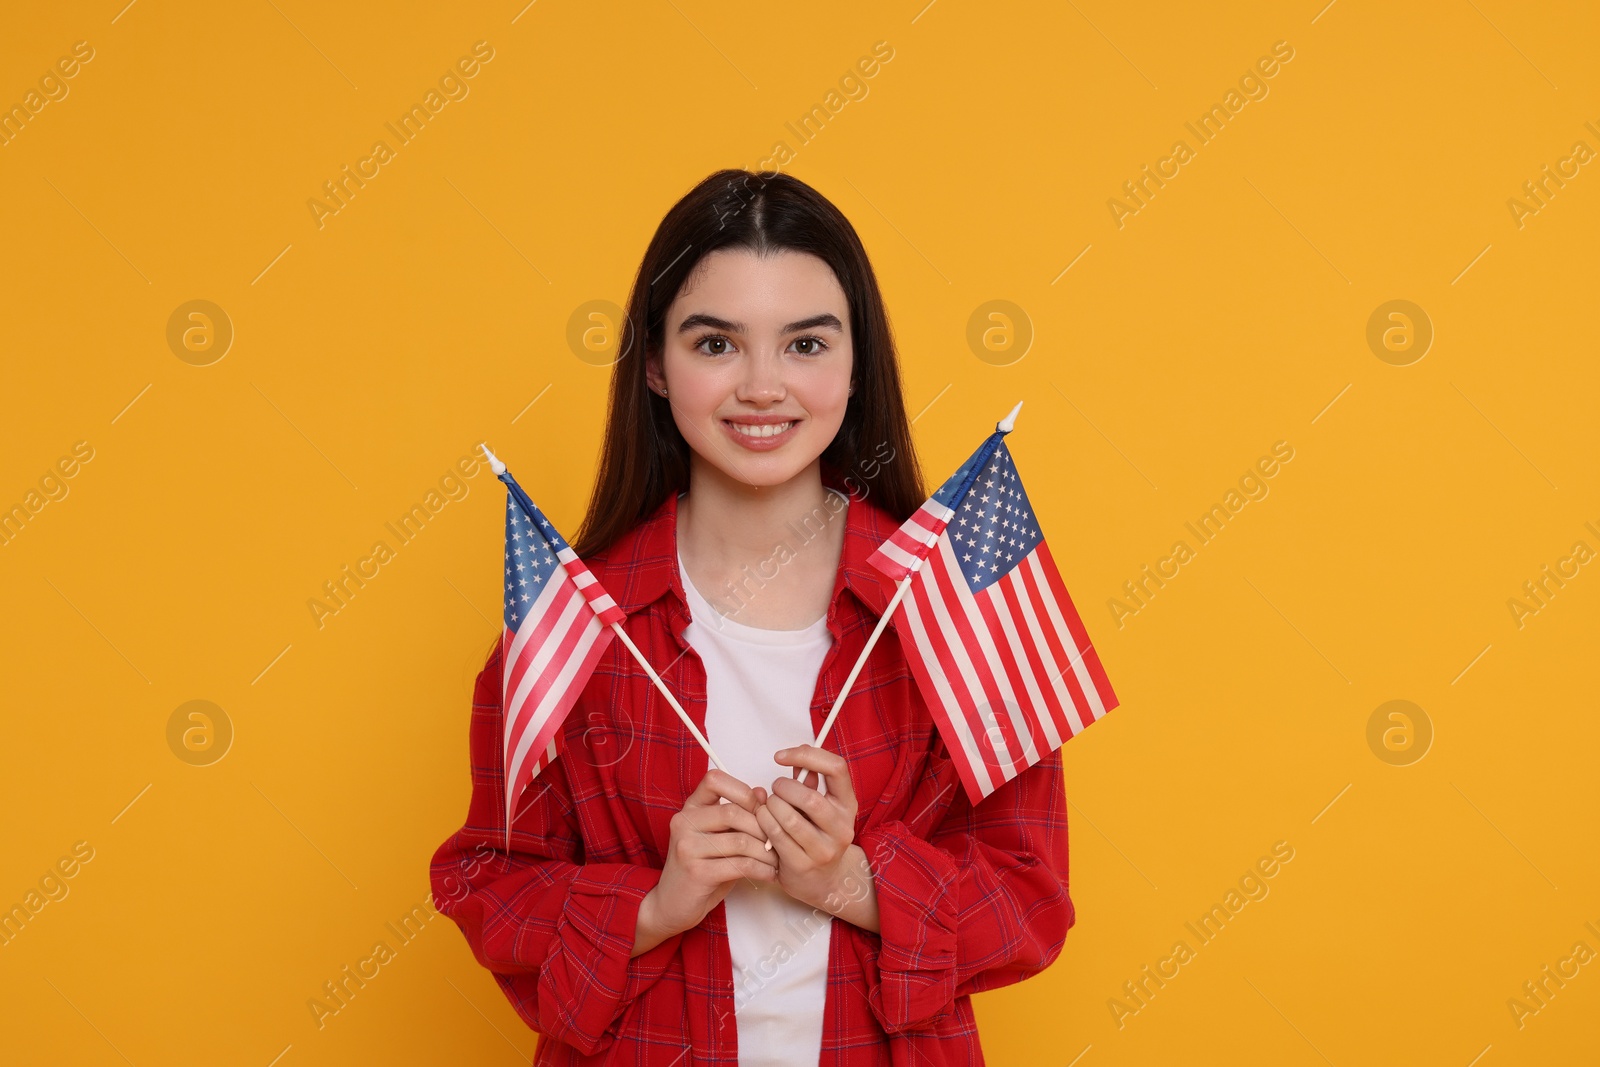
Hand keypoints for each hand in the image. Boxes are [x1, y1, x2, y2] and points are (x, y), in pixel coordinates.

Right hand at [645, 769, 776, 945]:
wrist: (671, 904)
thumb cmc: (699, 868)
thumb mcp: (718, 837)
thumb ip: (738, 815)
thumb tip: (762, 793)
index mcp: (690, 808)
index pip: (714, 780)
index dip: (743, 791)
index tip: (760, 808)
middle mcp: (684, 822)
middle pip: (733, 812)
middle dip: (762, 827)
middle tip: (776, 841)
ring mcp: (687, 847)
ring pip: (740, 840)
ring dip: (765, 852)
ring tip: (775, 860)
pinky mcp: (696, 872)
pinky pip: (739, 865)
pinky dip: (761, 869)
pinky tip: (769, 873)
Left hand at [754, 745, 878, 929]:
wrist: (824, 881)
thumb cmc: (817, 835)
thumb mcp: (819, 808)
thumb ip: (807, 783)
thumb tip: (792, 758)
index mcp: (848, 804)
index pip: (836, 768)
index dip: (807, 755)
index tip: (781, 756)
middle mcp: (842, 827)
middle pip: (810, 797)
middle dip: (783, 788)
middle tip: (774, 790)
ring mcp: (824, 849)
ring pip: (789, 818)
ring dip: (770, 807)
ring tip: (768, 807)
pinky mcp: (803, 864)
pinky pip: (776, 836)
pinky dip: (764, 822)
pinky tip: (763, 821)